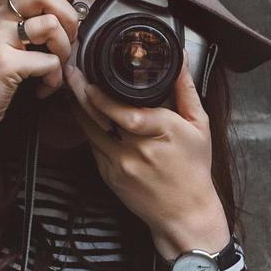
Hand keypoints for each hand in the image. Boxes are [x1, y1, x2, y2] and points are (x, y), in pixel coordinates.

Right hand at [0, 0, 80, 147]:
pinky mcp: (4, 64)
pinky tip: (45, 87)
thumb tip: (66, 16)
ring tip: (57, 65)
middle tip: (69, 38)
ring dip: (65, 48)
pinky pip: (48, 61)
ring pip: (50, 24)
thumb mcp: (0, 45)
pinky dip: (55, 78)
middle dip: (69, 16)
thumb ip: (24, 26)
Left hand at [64, 48, 230, 259]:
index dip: (104, 99)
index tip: (90, 81)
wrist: (184, 212)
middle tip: (72, 73)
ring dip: (80, 108)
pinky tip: (85, 113)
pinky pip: (92, 146)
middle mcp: (138, 150)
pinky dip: (87, 128)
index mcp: (163, 133)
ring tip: (73, 87)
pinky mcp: (108, 175)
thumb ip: (185, 90)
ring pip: (90, 131)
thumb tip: (180, 58)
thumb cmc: (193, 168)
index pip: (127, 114)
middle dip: (82, 93)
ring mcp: (119, 165)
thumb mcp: (199, 126)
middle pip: (101, 118)